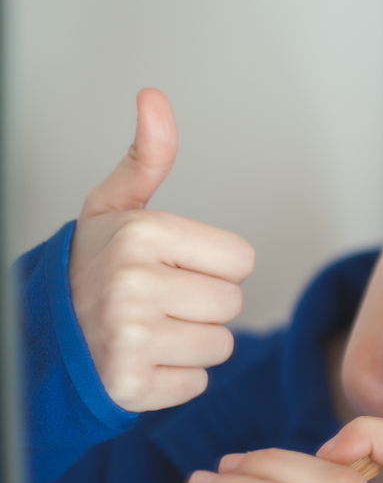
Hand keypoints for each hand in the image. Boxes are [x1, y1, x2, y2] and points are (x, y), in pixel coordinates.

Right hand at [68, 89, 254, 411]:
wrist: (40, 331)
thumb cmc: (92, 266)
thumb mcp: (115, 206)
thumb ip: (148, 157)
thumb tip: (154, 98)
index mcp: (144, 233)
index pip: (242, 261)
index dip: (214, 265)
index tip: (175, 265)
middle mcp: (135, 283)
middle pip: (232, 304)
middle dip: (204, 304)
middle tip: (160, 300)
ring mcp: (130, 337)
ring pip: (220, 346)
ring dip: (192, 342)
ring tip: (150, 328)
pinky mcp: (128, 385)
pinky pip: (196, 383)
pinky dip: (175, 378)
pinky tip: (141, 359)